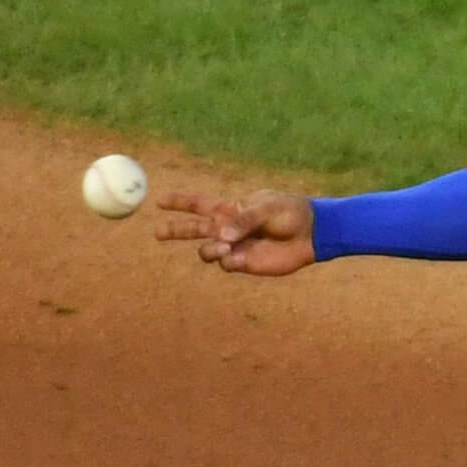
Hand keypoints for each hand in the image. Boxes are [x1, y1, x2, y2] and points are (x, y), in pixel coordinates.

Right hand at [153, 188, 316, 275]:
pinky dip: (227, 260)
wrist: (310, 233)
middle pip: (193, 229)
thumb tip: (221, 236)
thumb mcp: (267, 209)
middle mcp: (228, 228)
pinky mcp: (244, 263)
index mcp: (231, 208)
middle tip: (156, 233)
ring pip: (207, 251)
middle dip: (174, 230)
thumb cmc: (290, 212)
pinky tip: (238, 255)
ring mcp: (235, 246)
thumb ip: (243, 220)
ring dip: (209, 250)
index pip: (199, 204)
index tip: (159, 201)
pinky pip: (225, 264)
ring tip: (224, 247)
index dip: (179, 202)